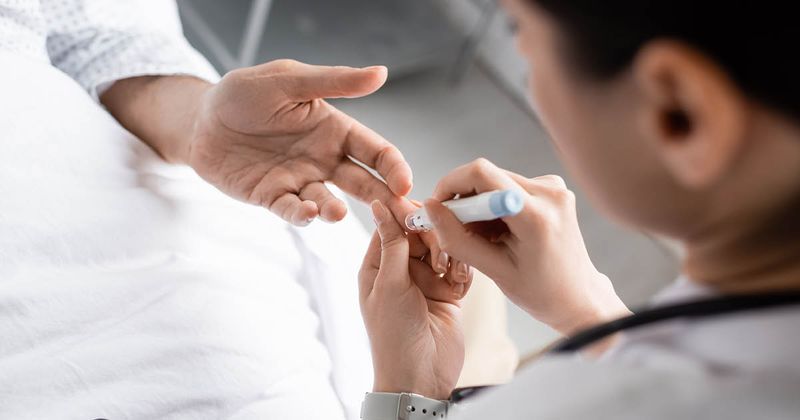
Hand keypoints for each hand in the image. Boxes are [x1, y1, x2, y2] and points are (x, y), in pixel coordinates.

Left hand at [188, 60, 412, 224]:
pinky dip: (302, 216)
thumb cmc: (244, 93)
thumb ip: (334, 81)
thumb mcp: (289, 80)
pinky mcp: (272, 198)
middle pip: (363, 183)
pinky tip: (308, 214)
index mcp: (334, 129)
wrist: (199, 120)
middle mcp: (323, 159)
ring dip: (336, 211)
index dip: (394, 168)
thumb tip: (381, 73)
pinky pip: (292, 211)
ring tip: (335, 212)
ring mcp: (299, 181)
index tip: (405, 184)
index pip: (375, 151)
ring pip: (329, 202)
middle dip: (384, 201)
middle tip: (400, 218)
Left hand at [359, 200, 472, 399]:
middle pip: (423, 233)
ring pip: (445, 247)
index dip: (409, 215)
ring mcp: (426, 280)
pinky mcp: (449, 292)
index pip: (393, 225)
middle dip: (435, 237)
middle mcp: (401, 269)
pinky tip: (460, 283)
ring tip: (452, 274)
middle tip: (441, 255)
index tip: (426, 210)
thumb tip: (380, 206)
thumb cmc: (394, 335)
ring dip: (452, 255)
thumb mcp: (389, 284)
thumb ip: (391, 243)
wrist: (420, 377)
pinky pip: (461, 267)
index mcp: (377, 265)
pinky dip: (464, 271)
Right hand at [423, 159, 629, 335]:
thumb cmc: (541, 292)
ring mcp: (553, 187)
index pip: (481, 173)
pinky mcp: (552, 188)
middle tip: (459, 232)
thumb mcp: (494, 271)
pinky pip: (508, 187)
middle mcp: (549, 191)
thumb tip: (431, 208)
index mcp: (536, 214)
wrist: (580, 297)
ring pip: (495, 181)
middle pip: (486, 175)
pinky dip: (495, 206)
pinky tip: (501, 233)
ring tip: (486, 240)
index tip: (438, 207)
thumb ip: (458, 239)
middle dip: (464, 200)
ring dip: (479, 206)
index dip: (450, 184)